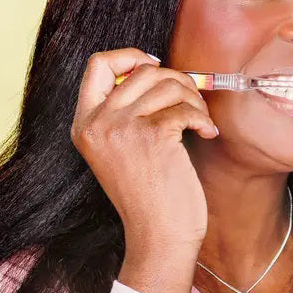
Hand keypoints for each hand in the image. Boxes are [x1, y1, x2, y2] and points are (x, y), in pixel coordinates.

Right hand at [71, 48, 217, 292]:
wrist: (159, 236)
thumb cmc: (149, 194)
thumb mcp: (121, 149)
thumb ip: (127, 111)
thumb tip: (155, 68)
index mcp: (85, 124)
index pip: (98, 64)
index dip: (131, 56)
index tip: (156, 66)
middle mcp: (97, 123)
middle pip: (144, 70)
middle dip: (178, 81)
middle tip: (192, 105)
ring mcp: (121, 129)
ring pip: (168, 84)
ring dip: (194, 100)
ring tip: (200, 122)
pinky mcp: (151, 137)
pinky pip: (184, 107)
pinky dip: (203, 118)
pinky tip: (207, 134)